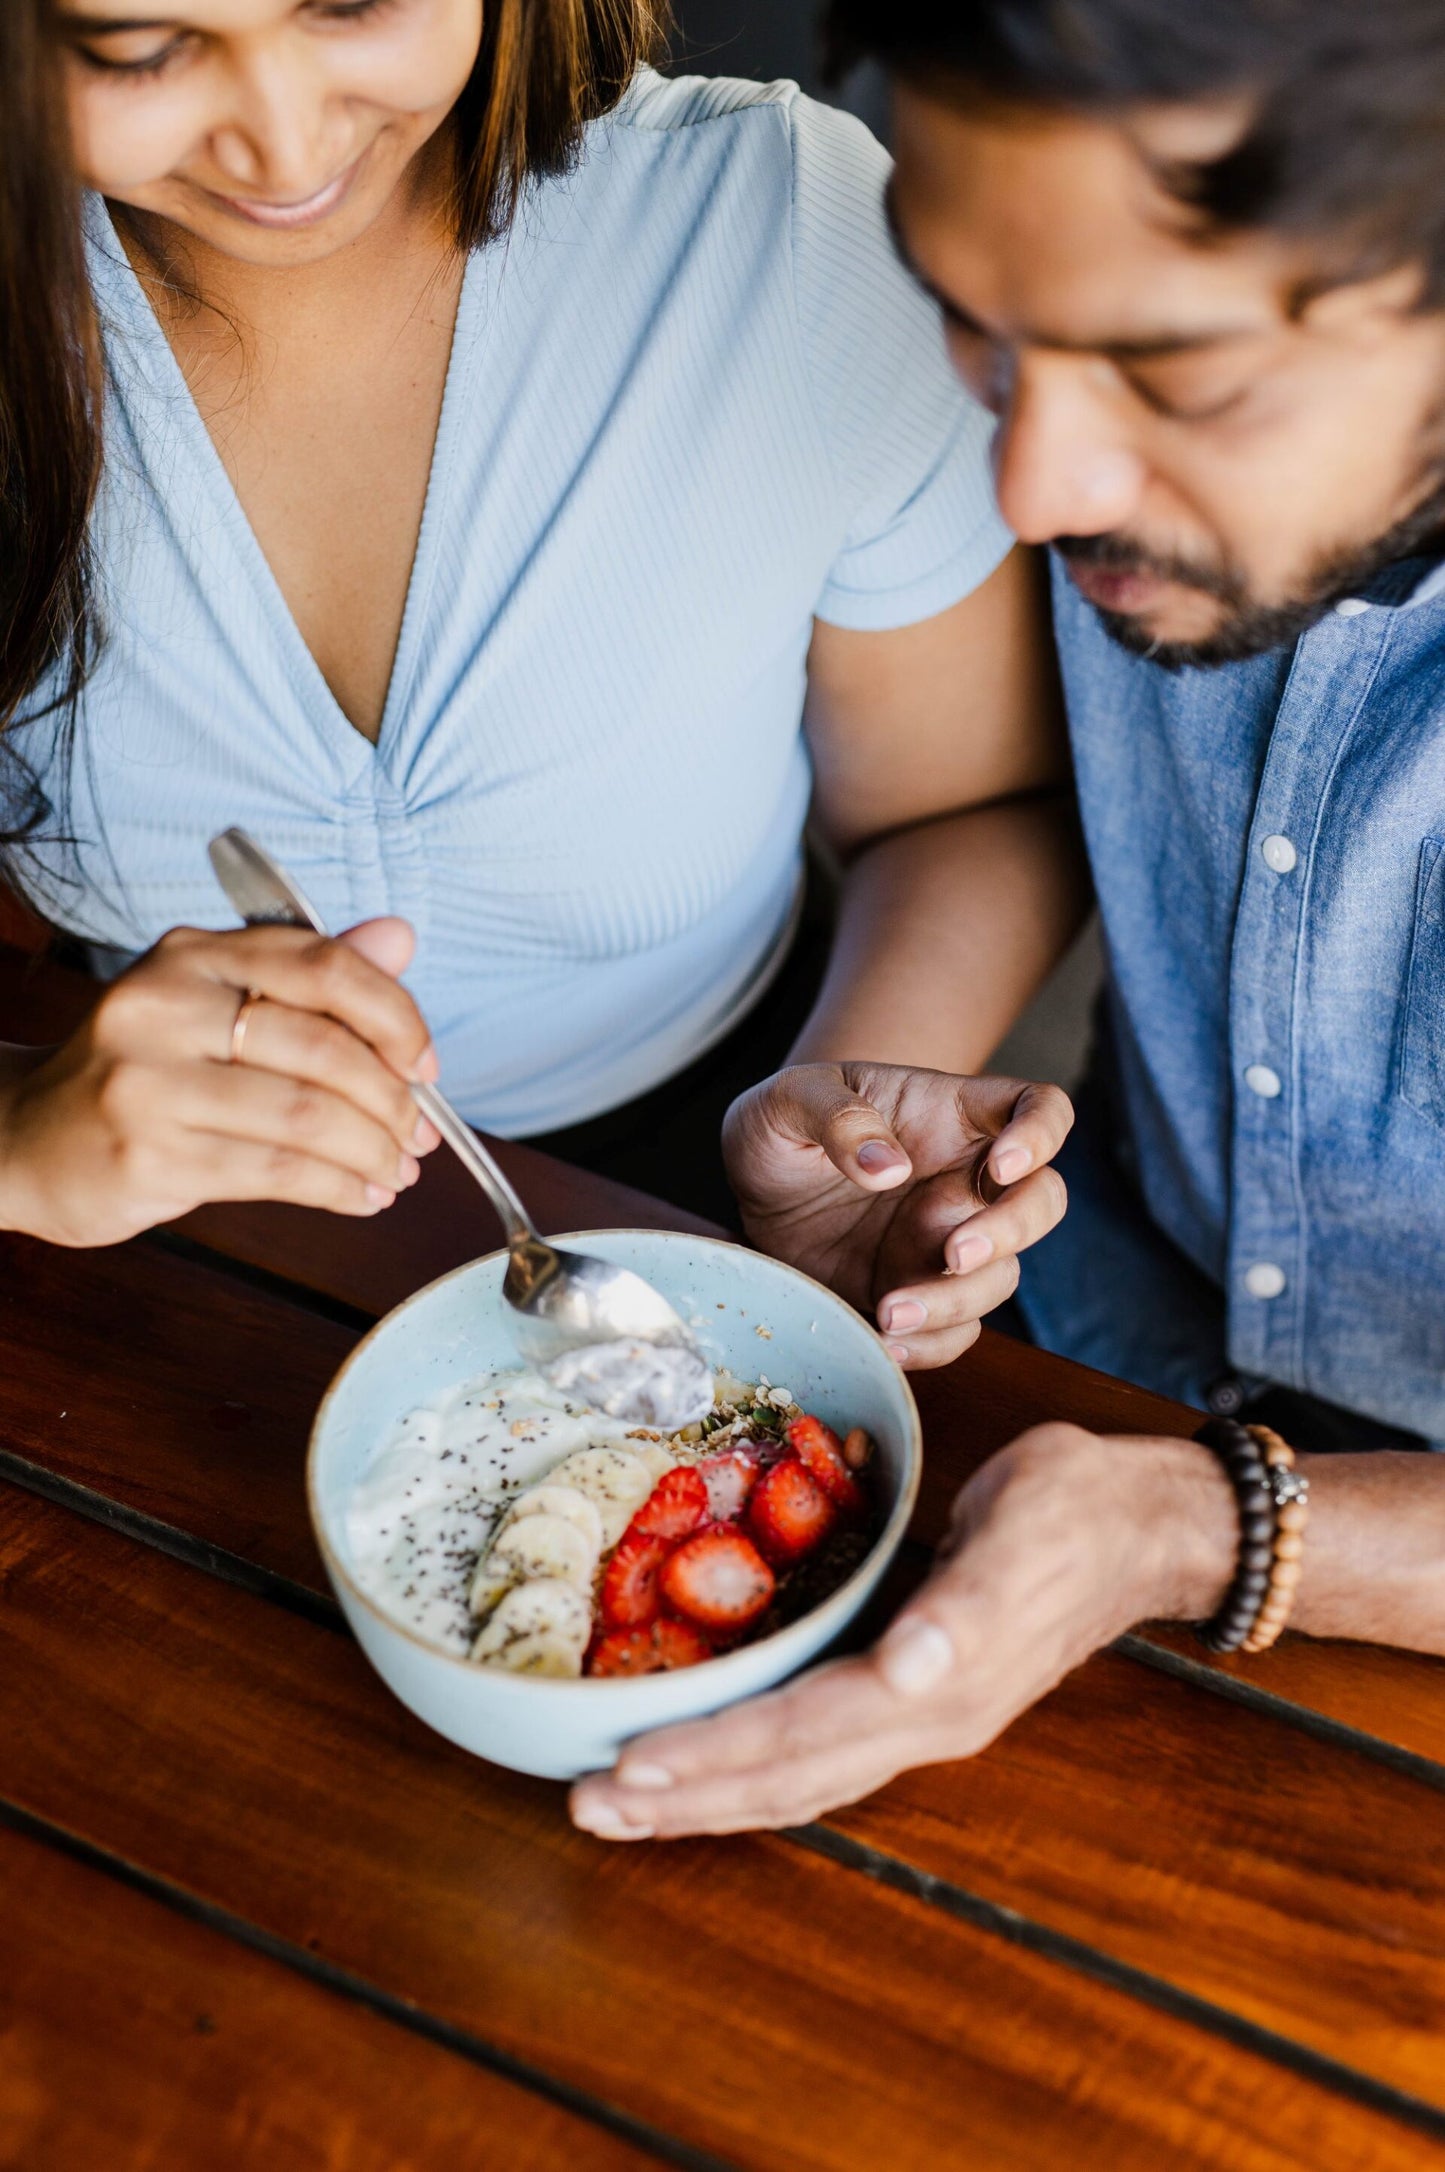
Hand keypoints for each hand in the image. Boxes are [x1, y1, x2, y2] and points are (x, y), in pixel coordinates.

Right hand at [0, 919, 440, 1245]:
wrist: (27, 1138)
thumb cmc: (143, 1071)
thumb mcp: (216, 1002)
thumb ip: (310, 972)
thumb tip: (401, 936)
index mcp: (192, 955)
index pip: (323, 965)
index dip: (396, 1016)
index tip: (426, 1064)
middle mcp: (165, 1006)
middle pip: (324, 1048)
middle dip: (394, 1101)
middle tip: (420, 1136)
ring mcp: (149, 1082)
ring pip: (308, 1116)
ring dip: (374, 1152)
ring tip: (397, 1171)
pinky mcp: (148, 1155)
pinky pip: (276, 1171)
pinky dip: (339, 1188)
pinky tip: (361, 1196)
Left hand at [570, 1426, 1234, 1839]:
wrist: (1143, 1524)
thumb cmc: (1075, 1510)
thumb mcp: (1026, 1532)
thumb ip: (971, 1606)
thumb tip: (914, 1670)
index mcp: (936, 1688)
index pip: (798, 1738)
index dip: (711, 1758)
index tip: (626, 1766)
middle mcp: (921, 1721)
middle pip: (785, 1780)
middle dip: (684, 1798)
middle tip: (586, 1807)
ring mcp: (922, 1717)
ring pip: (797, 1778)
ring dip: (708, 1796)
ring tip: (626, 1803)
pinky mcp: (920, 1693)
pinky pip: (817, 1750)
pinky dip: (750, 1765)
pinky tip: (709, 1759)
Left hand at [722, 1062, 1073, 1366]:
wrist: (750, 1189)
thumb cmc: (781, 1123)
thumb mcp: (788, 1100)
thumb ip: (837, 1118)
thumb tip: (890, 1166)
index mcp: (951, 1114)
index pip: (1036, 1107)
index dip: (1041, 1134)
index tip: (1003, 1164)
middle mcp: (965, 1178)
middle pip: (1043, 1200)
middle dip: (1011, 1231)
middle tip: (952, 1253)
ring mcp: (948, 1239)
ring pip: (1002, 1275)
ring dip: (957, 1301)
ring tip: (888, 1312)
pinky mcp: (920, 1291)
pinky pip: (957, 1329)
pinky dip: (931, 1345)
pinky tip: (883, 1343)